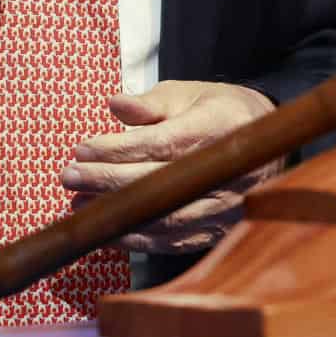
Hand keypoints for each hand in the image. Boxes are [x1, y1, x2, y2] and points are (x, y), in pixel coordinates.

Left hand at [61, 79, 280, 253]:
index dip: (118, 149)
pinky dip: (137, 240)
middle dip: (107, 181)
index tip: (82, 149)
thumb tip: (114, 104)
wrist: (267, 144)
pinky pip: (173, 242)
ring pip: (165, 218)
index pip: (160, 144)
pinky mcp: (218, 232)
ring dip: (117, 215)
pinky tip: (107, 230)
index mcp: (218, 128)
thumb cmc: (219, 111)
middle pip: (159, 183)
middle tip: (68, 176)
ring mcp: (225, 207)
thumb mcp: (188, 94)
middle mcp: (225, 172)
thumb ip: (150, 103)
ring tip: (78, 205)